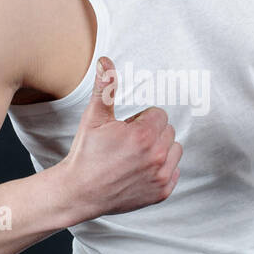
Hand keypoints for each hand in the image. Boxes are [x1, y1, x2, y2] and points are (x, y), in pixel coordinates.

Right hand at [59, 56, 182, 218]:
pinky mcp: (161, 192)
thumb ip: (105, 87)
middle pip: (167, 131)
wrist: (79, 192)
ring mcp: (160, 176)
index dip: (140, 120)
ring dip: (159, 150)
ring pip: (174, 150)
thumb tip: (105, 60)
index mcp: (143, 135)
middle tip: (127, 144)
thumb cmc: (86, 154)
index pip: (159, 114)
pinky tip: (140, 171)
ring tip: (135, 157)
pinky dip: (162, 169)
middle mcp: (156, 156)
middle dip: (150, 133)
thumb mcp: (94, 117)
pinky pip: (174, 171)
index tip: (125, 130)